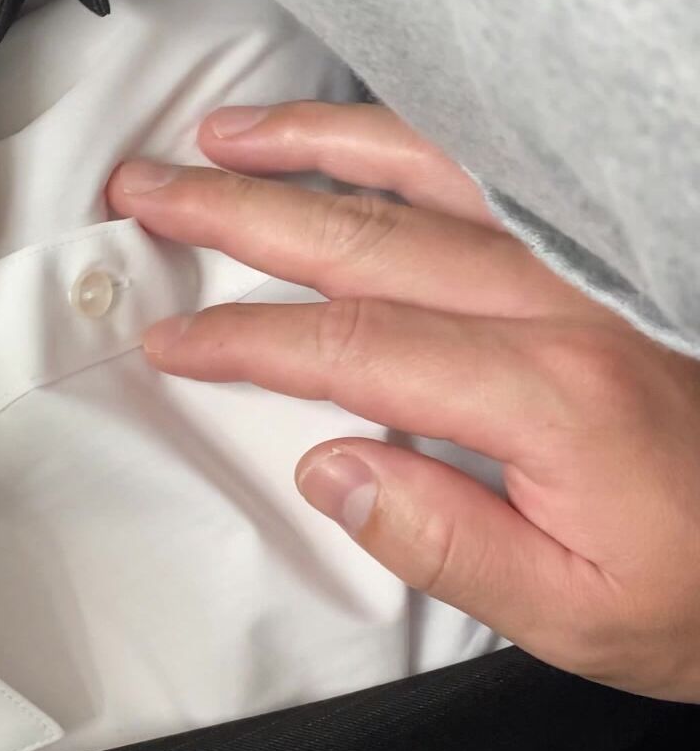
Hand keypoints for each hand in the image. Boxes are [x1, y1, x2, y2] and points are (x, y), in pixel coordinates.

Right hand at [107, 101, 699, 702]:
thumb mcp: (573, 614)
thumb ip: (441, 540)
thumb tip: (327, 467)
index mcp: (552, 398)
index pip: (355, 346)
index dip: (246, 337)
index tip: (171, 337)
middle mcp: (569, 310)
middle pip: (368, 238)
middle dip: (239, 210)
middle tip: (148, 191)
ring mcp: (589, 274)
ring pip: (431, 176)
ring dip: (313, 149)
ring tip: (223, 136)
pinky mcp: (602, 266)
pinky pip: (495, 177)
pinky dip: (411, 144)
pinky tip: (356, 139)